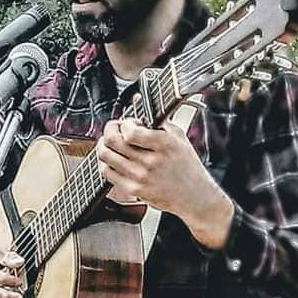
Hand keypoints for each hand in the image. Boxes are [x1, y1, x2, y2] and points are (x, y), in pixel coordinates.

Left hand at [96, 117, 233, 248]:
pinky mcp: (134, 190)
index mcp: (164, 145)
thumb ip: (158, 120)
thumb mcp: (179, 137)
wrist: (194, 197)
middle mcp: (150, 162)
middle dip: (109, 130)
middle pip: (112, 141)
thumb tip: (139, 101)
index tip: (129, 123)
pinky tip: (113, 159)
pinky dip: (106, 163)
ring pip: (105, 156)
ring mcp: (140, 177)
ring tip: (110, 143)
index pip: (130, 131)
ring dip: (104, 145)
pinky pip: (107, 173)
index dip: (125, 123)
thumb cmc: (188, 167)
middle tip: (114, 129)